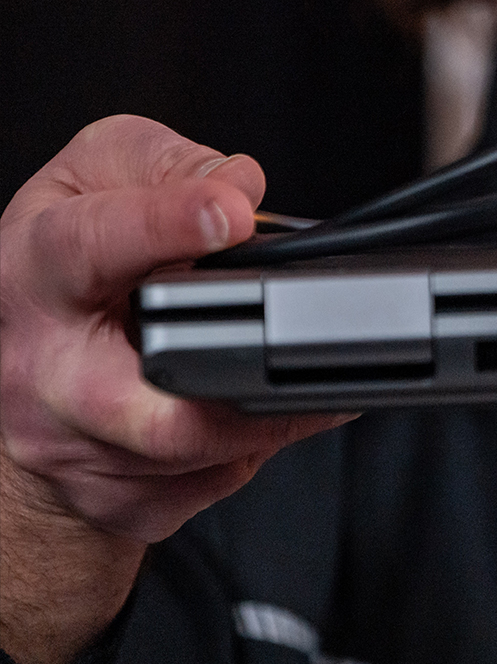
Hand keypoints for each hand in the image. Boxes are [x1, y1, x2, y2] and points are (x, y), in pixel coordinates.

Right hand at [0, 116, 350, 663]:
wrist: (21, 382)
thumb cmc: (64, 271)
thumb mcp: (92, 179)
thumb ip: (164, 163)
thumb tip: (238, 183)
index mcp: (35, 271)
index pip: (92, 244)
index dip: (168, 224)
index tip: (235, 212)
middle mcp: (46, 367)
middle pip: (144, 391)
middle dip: (227, 371)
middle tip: (290, 337)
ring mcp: (77, 444)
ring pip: (201, 447)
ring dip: (272, 406)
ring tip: (301, 362)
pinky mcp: (118, 500)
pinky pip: (216, 480)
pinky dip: (259, 444)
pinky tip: (257, 405)